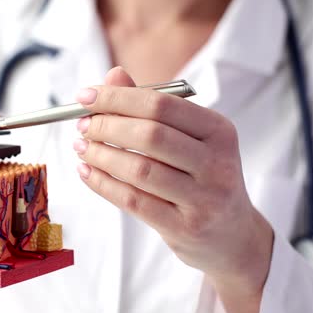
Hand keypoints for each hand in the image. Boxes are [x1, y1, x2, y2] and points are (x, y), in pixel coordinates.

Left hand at [73, 67, 273, 312]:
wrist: (231, 236)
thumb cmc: (202, 176)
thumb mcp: (190, 138)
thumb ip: (152, 107)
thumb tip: (113, 76)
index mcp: (219, 130)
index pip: (162, 104)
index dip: (118, 98)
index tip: (85, 96)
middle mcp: (217, 162)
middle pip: (150, 135)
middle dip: (107, 126)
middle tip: (82, 125)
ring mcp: (204, 198)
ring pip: (140, 170)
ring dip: (101, 155)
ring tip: (81, 147)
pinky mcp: (185, 228)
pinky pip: (134, 201)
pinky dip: (103, 184)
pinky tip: (87, 172)